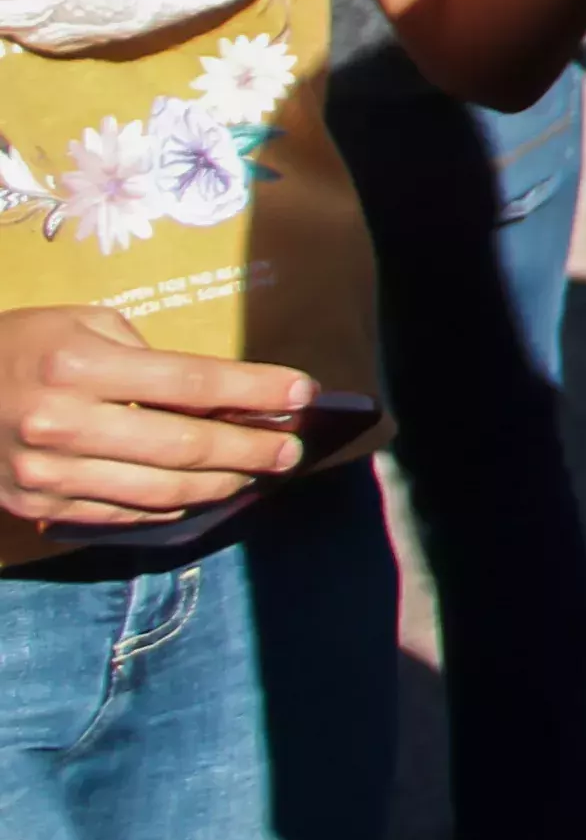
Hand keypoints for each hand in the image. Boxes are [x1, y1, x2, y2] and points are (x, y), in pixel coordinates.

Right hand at [0, 306, 317, 530]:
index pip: (190, 381)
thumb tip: (220, 396)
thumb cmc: (24, 345)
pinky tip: (203, 493)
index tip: (304, 393)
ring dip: (221, 484)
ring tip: (257, 472)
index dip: (255, 389)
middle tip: (292, 449)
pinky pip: (123, 514)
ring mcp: (48, 472)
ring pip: (159, 491)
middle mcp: (63, 422)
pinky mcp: (39, 505)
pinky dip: (173, 507)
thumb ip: (147, 358)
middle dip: (251, 448)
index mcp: (79, 365)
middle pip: (184, 445)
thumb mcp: (84, 324)